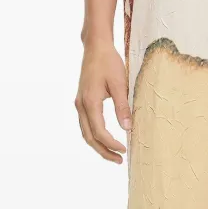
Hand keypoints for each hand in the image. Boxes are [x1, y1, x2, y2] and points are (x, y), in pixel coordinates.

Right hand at [76, 41, 130, 163]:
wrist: (95, 47)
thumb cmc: (109, 62)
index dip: (111, 144)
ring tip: (114, 155)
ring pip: (86, 132)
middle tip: (119, 160)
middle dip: (103, 151)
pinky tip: (106, 139)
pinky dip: (95, 135)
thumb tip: (127, 128)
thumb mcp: (120, 83)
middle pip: (89, 137)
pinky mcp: (82, 101)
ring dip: (99, 145)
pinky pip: (86, 124)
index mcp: (90, 102)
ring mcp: (79, 103)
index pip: (99, 131)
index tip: (125, 150)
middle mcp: (81, 105)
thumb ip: (123, 106)